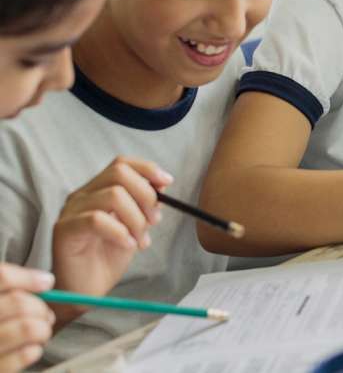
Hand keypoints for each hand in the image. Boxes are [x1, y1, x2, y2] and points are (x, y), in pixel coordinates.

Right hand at [0, 264, 54, 371]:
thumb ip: (10, 291)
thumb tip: (45, 281)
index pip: (2, 278)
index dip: (28, 278)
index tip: (47, 282)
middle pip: (19, 303)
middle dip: (40, 308)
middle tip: (45, 315)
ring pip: (29, 327)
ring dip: (43, 328)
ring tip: (40, 332)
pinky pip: (26, 354)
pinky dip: (35, 349)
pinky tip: (30, 349)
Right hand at [51, 157, 171, 314]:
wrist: (86, 290)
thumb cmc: (108, 258)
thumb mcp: (136, 226)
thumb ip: (145, 205)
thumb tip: (162, 185)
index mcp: (98, 190)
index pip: (122, 164)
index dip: (147, 169)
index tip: (167, 182)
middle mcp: (82, 195)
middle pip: (118, 173)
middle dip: (145, 194)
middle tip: (154, 220)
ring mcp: (71, 210)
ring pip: (112, 195)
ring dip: (135, 218)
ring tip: (140, 240)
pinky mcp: (64, 229)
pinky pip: (97, 219)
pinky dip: (120, 231)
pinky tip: (128, 245)